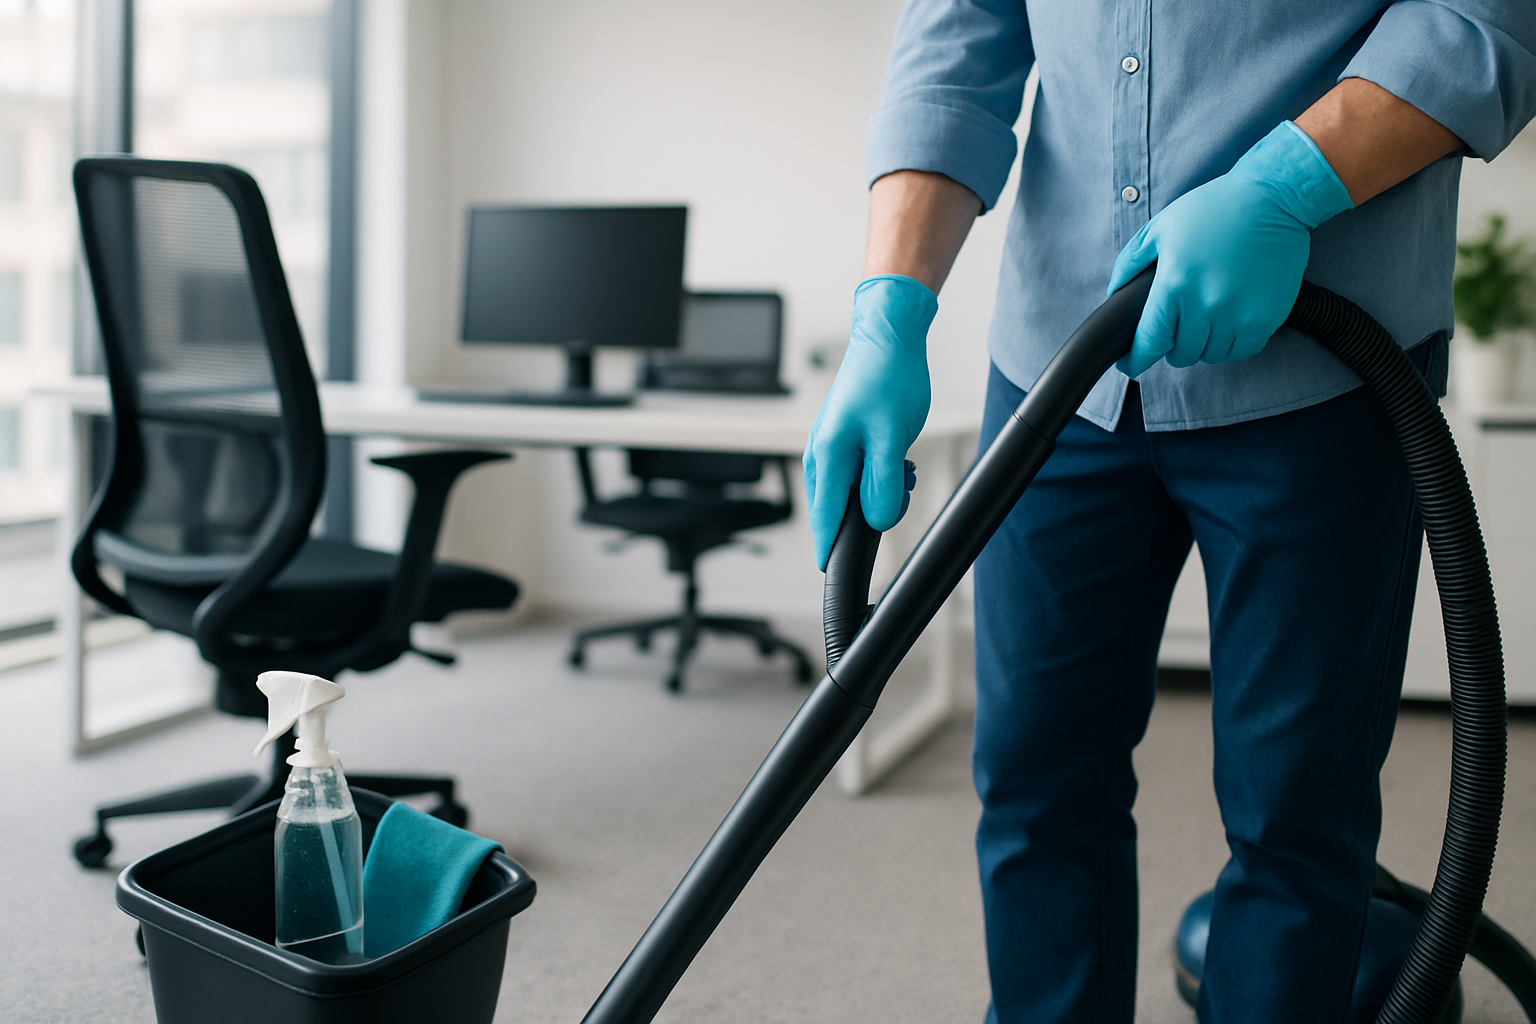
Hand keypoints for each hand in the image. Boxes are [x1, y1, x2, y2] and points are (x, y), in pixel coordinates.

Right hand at [804, 274, 935, 569]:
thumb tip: (875, 519)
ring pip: (850, 492)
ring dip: (878, 492)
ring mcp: (830, 446)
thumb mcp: (894, 437)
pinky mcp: (843, 439)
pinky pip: (855, 474)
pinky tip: (899, 461)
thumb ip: (883, 483)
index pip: (825, 518)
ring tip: (904, 468)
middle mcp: (821, 454)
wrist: (888, 336)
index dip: (831, 550)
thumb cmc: (889, 377)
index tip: (835, 575)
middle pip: (837, 509)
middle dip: (867, 516)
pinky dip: (878, 476)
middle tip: (900, 491)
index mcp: (828, 456)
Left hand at [1108, 121, 1352, 377]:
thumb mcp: (1161, 227)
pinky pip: (1241, 351)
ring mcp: (1237, 314)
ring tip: (1205, 321)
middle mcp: (1205, 304)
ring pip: (1210, 356)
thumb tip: (1114, 295)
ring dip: (1203, 345)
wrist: (1273, 197)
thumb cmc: (1214, 209)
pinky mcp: (1265, 318)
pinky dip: (1231, 344)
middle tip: (1177, 329)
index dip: (1137, 359)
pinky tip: (1229, 324)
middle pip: (1181, 354)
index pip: (1149, 341)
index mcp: (1175, 283)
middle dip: (1173, 346)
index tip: (1132, 364)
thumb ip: (1130, 262)